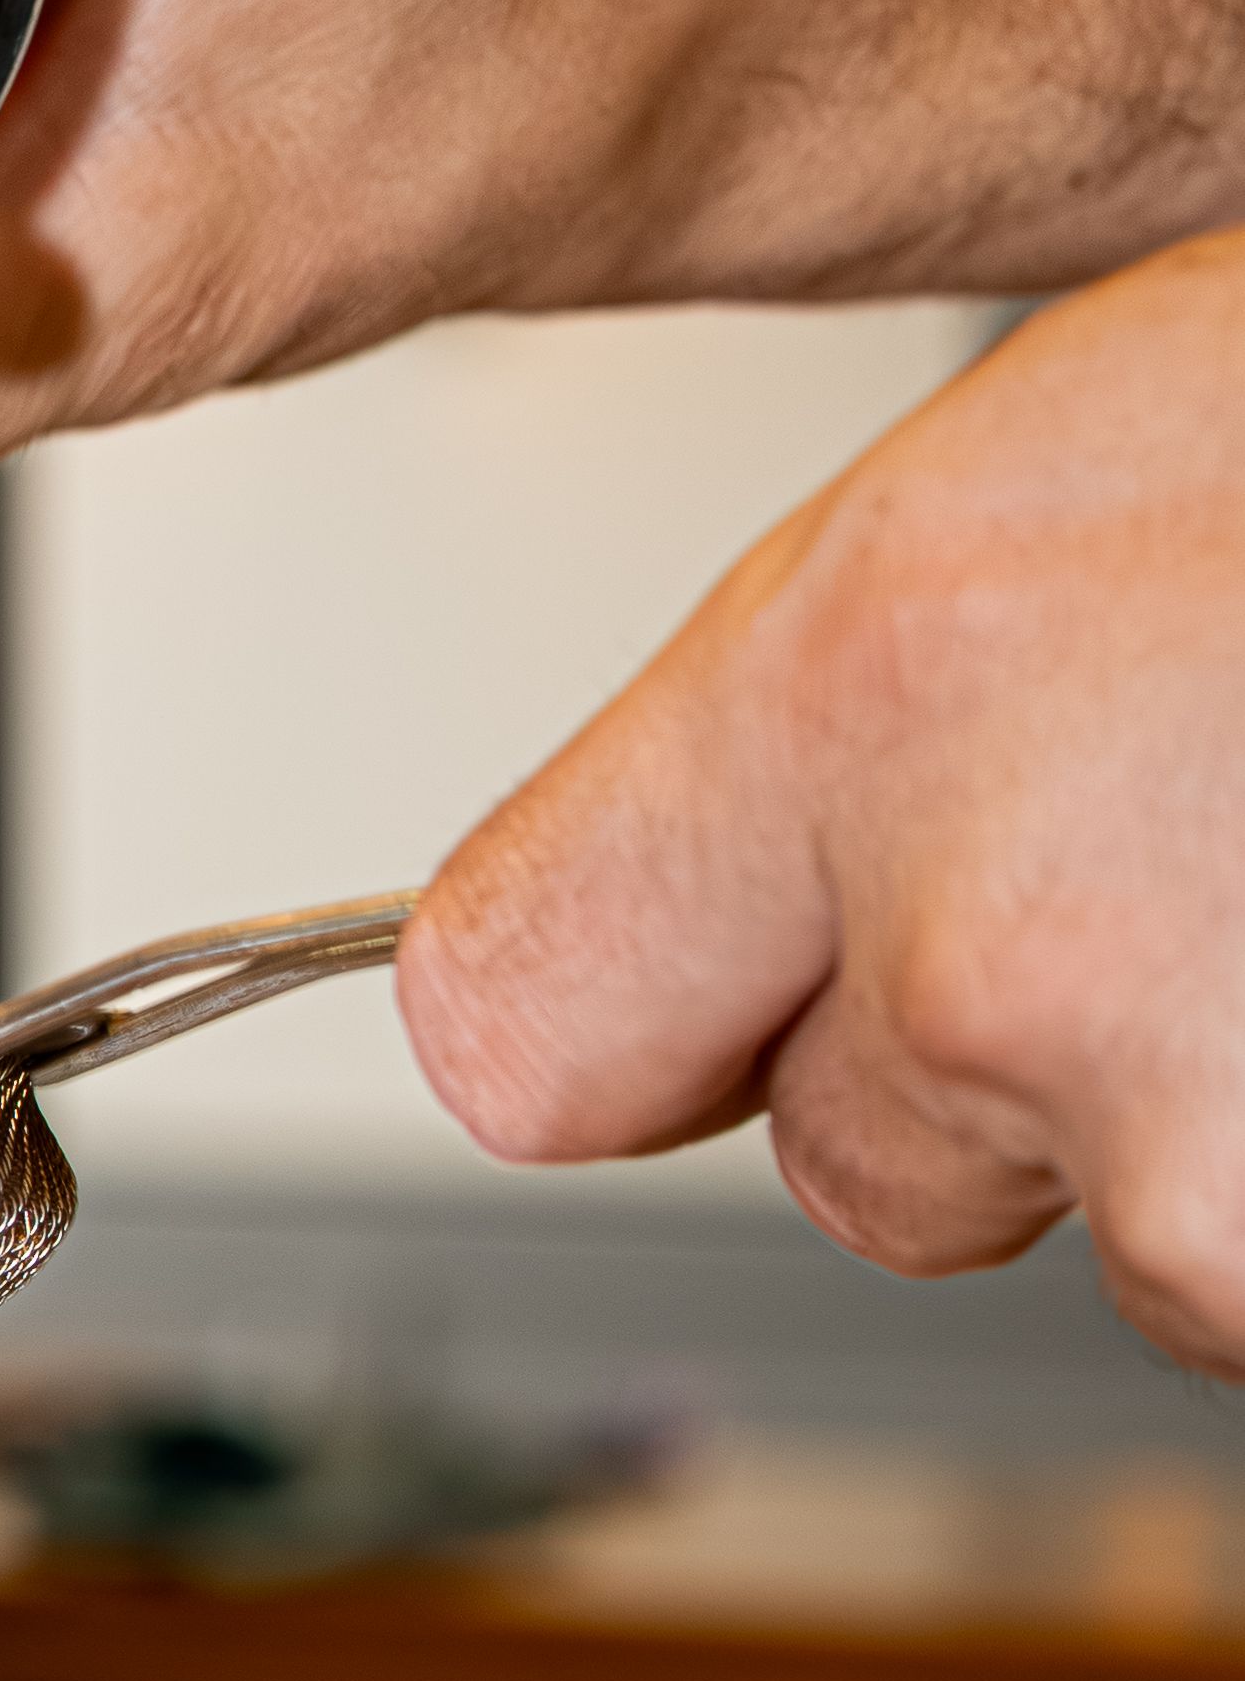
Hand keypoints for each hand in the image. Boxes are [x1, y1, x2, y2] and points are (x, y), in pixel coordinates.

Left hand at [396, 228, 1244, 1376]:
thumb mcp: (1097, 461)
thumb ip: (830, 708)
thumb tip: (707, 873)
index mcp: (892, 673)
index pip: (506, 1019)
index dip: (630, 1015)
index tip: (690, 996)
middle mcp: (994, 937)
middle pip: (848, 1152)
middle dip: (990, 1061)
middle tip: (1188, 855)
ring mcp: (1187, 1143)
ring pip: (1102, 1219)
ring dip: (1203, 1092)